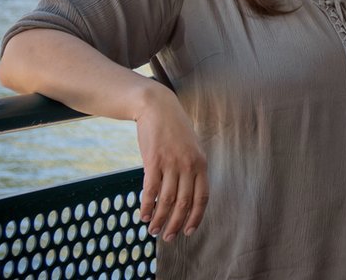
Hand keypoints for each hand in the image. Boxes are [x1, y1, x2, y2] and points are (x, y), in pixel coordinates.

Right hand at [134, 87, 208, 241]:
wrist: (158, 108)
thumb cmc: (174, 130)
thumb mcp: (191, 148)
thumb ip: (192, 169)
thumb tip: (187, 194)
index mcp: (202, 164)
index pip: (202, 198)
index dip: (196, 217)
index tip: (188, 231)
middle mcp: (189, 165)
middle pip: (184, 203)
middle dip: (176, 224)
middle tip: (168, 238)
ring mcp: (171, 163)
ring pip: (167, 200)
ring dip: (160, 219)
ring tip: (153, 230)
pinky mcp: (153, 161)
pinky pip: (151, 190)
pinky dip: (147, 206)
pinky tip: (143, 215)